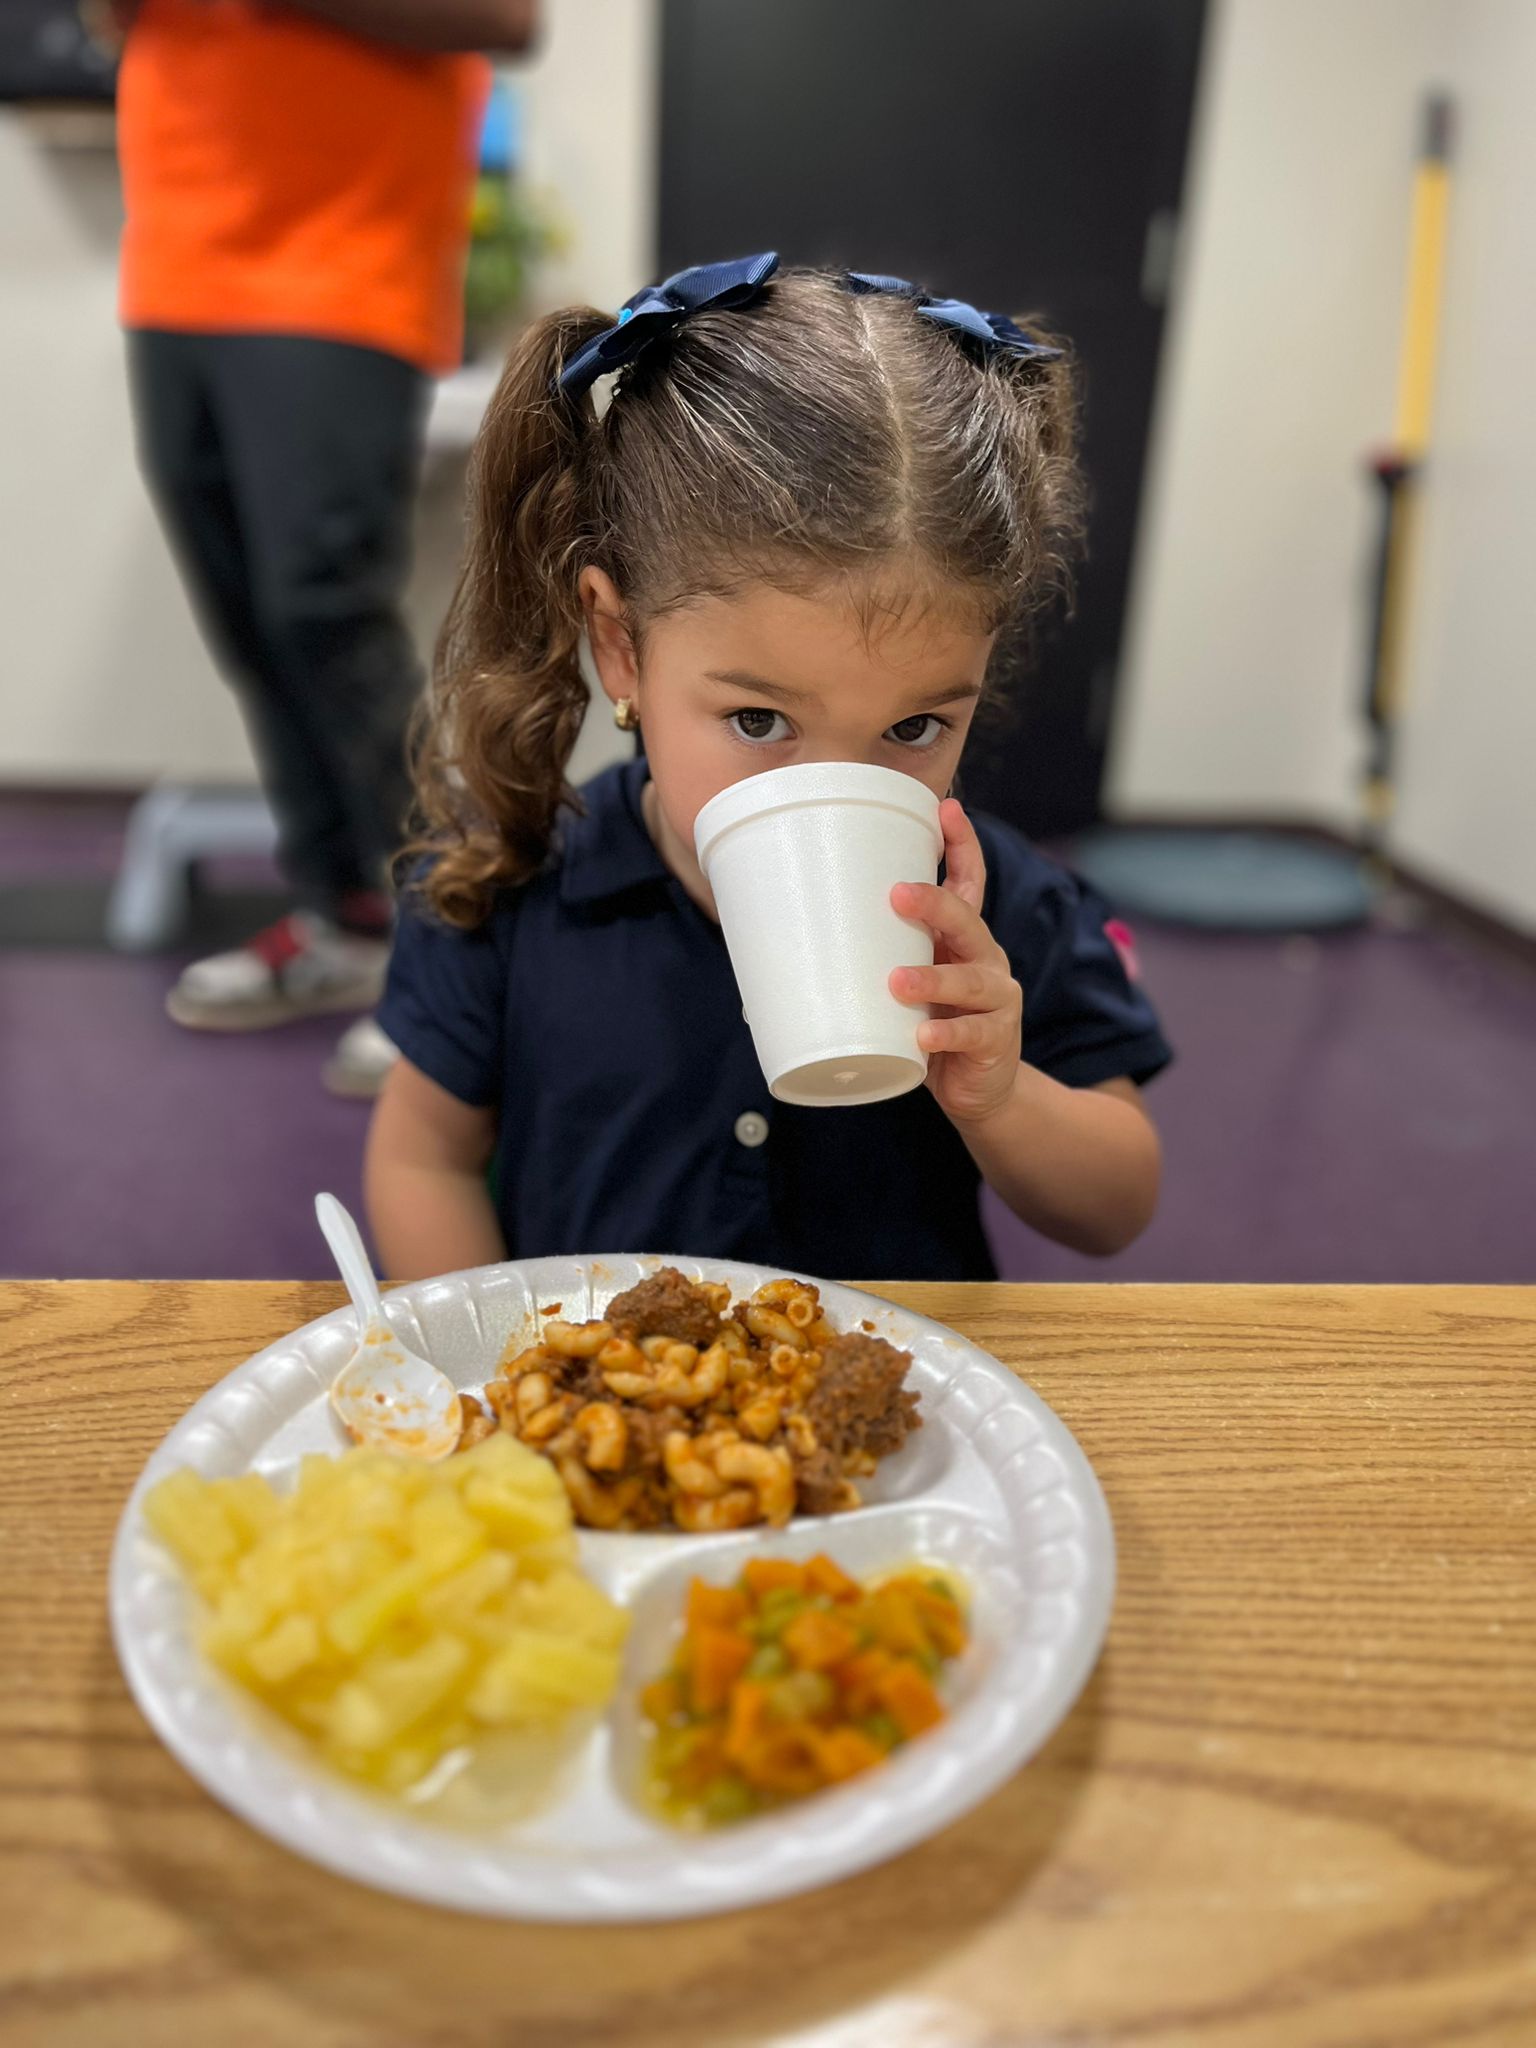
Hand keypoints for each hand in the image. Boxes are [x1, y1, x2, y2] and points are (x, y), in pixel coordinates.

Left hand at [889, 798, 1022, 1127]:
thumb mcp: (903, 989)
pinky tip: (923, 1034)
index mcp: (961, 940)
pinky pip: (972, 1033)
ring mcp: (996, 999)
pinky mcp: (996, 1039)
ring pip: (970, 979)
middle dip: (935, 903)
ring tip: (896, 982)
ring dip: (933, 978)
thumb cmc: (929, 1028)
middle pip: (967, 920)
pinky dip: (946, 1033)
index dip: (962, 845)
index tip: (947, 809)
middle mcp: (985, 960)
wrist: (979, 1091)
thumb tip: (775, 958)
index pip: (969, 883)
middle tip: (897, 894)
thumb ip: (866, 967)